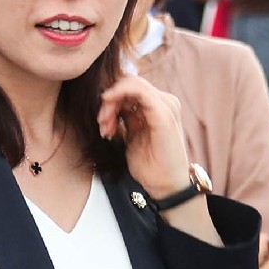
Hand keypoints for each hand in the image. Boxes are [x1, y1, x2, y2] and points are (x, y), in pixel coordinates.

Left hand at [96, 68, 191, 200]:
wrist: (166, 186)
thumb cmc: (151, 165)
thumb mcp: (133, 135)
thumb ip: (126, 117)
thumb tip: (110, 103)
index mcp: (159, 106)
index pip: (131, 87)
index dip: (112, 99)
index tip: (102, 122)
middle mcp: (165, 101)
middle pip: (129, 83)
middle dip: (109, 100)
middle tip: (101, 124)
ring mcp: (166, 105)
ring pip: (131, 84)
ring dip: (111, 102)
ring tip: (105, 127)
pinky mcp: (163, 113)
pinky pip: (138, 90)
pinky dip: (118, 98)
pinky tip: (108, 117)